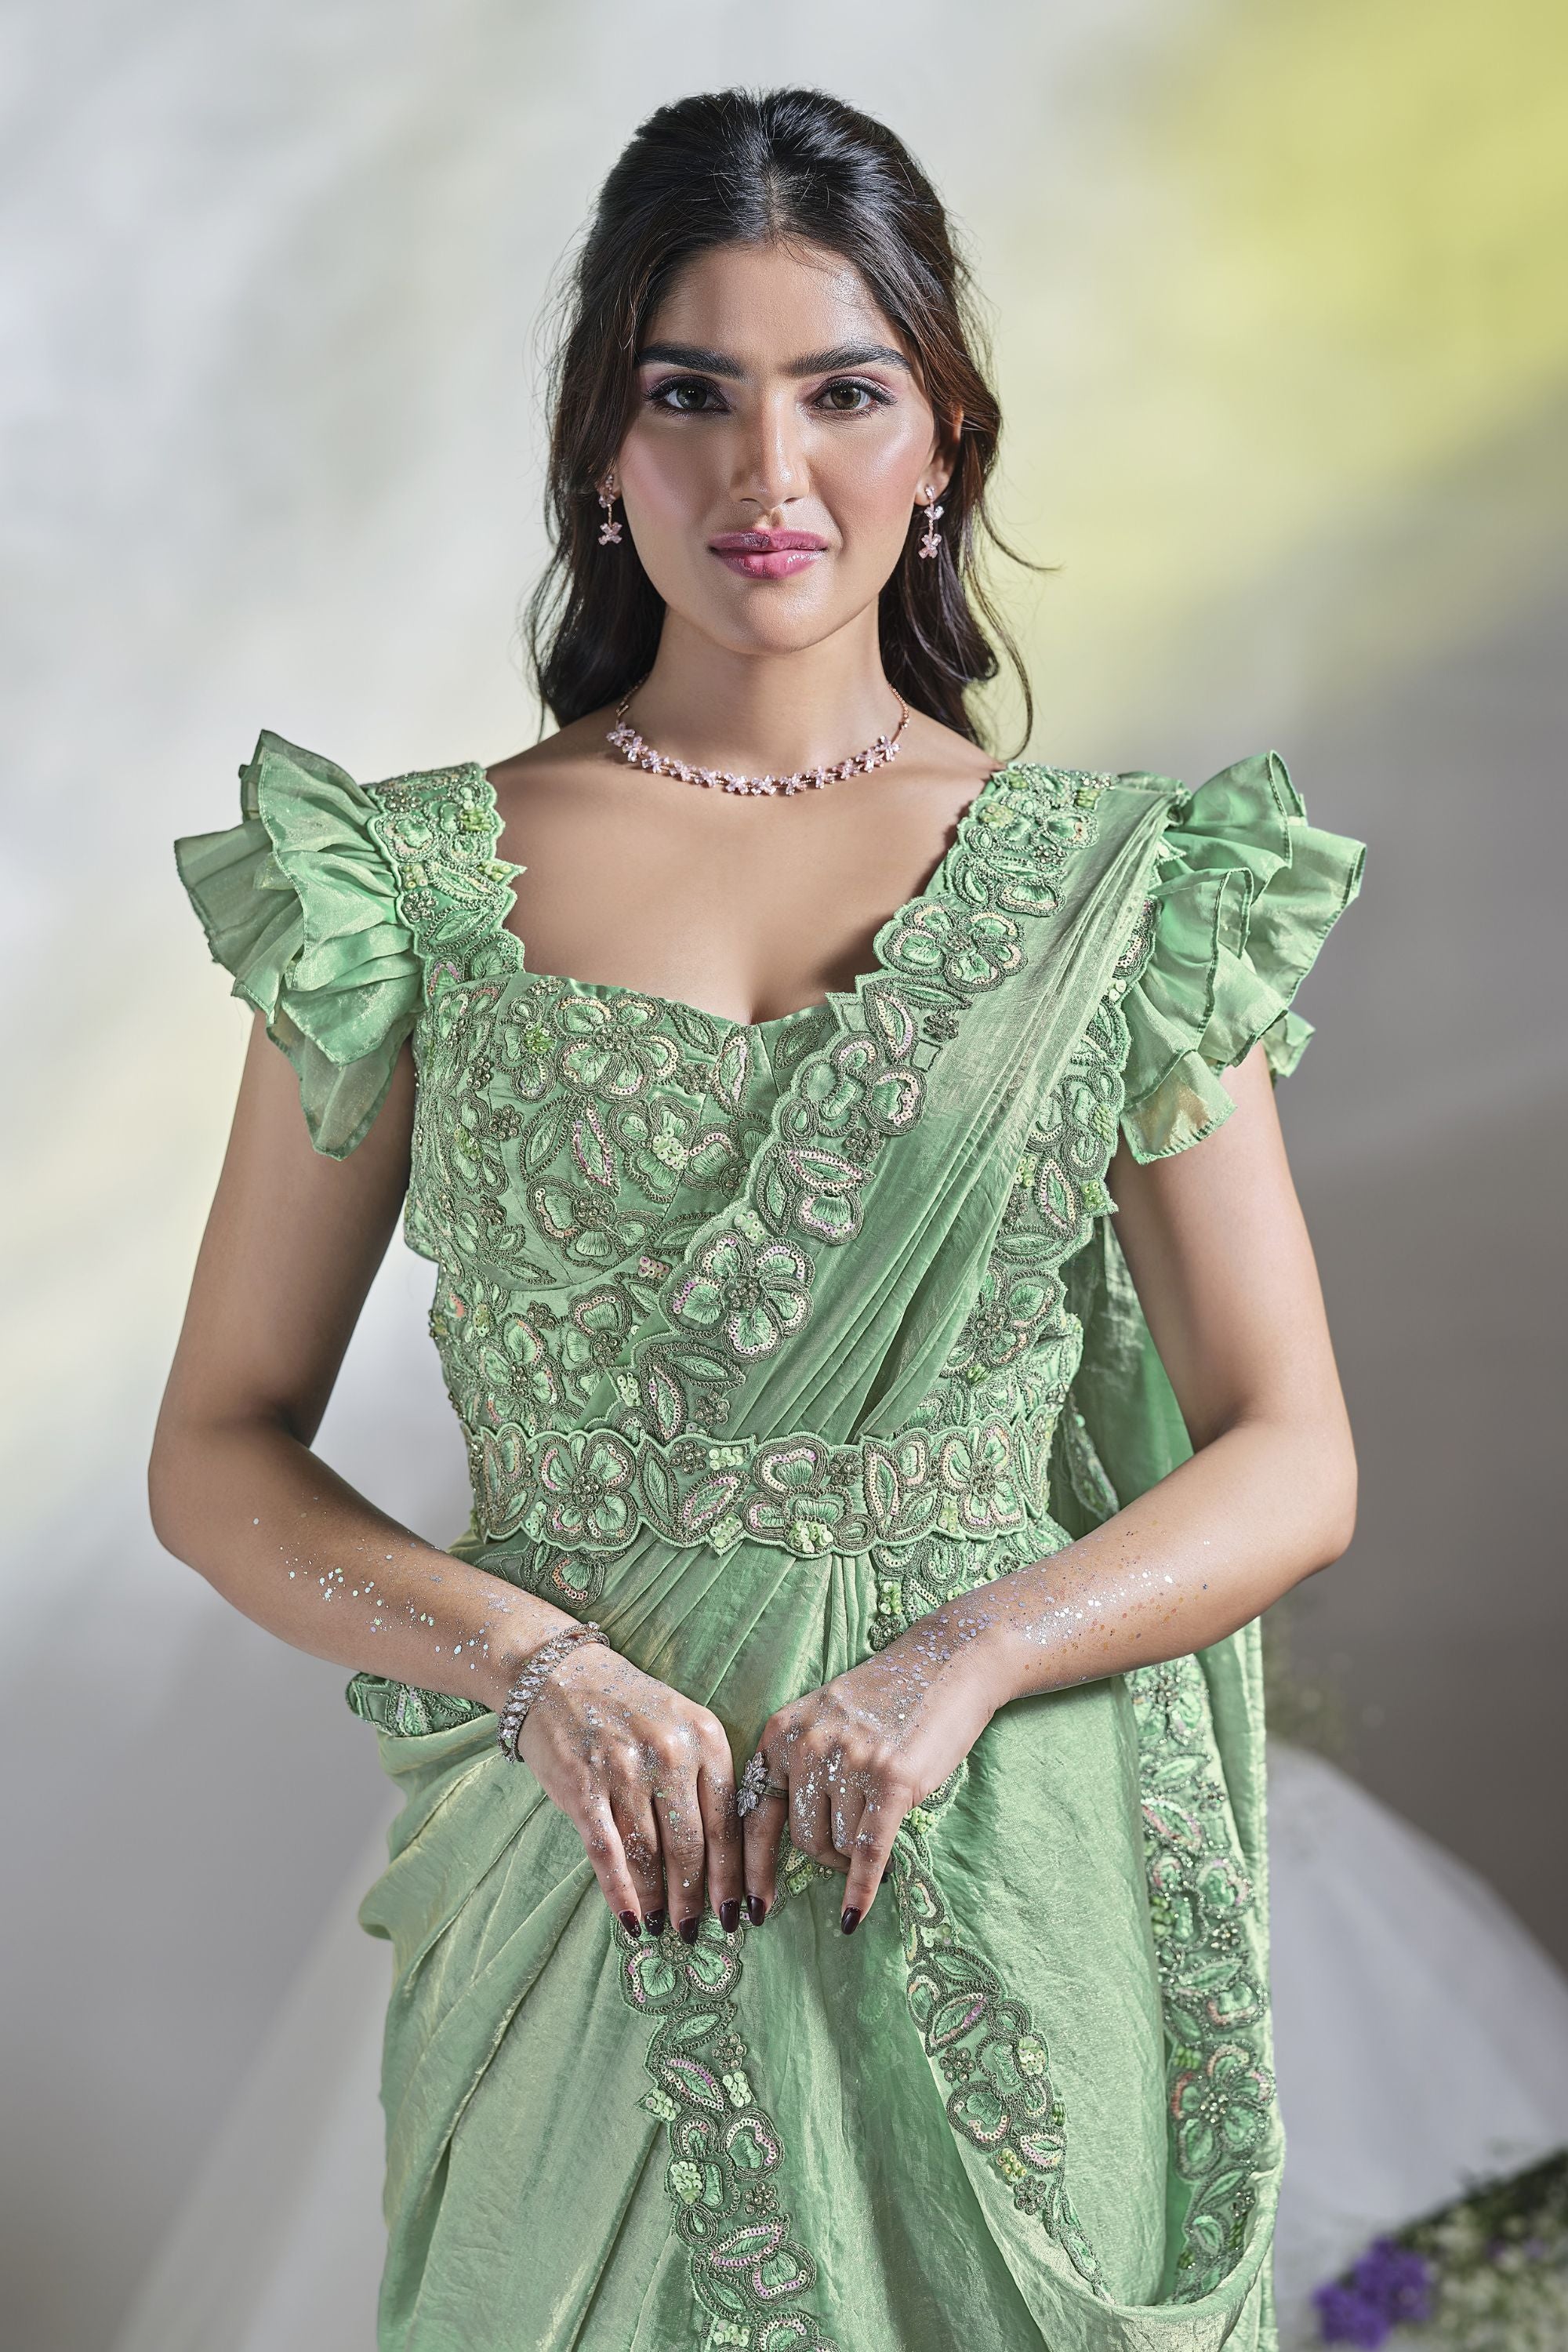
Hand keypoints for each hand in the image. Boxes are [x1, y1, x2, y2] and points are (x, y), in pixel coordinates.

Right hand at [516, 1642, 741, 1941]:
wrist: (560, 1674)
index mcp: (705, 1739)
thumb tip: (725, 1859)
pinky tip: (632, 1921)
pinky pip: (608, 1853)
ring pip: (651, 1855)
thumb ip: (705, 1780)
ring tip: (667, 1927)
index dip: (735, 1876)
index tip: (742, 1911)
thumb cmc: (630, 1708)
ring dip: (661, 1900)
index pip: (729, 1823)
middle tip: (700, 1930)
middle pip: (692, 1846)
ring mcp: (624, 1770)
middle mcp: (669, 1754)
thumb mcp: (683, 1726)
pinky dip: (621, 1893)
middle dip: (698, 1897)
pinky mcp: (582, 1786)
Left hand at [742, 1620, 1001, 1932]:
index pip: (751, 1814)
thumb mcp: (823, 1720)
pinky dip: (860, 1890)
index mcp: (781, 1732)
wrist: (945, 1665)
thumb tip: (781, 1844)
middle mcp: (808, 1746)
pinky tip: (854, 1919)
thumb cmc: (884, 1700)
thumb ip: (797, 1768)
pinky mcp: (892, 1781)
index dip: (747, 1868)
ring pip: (838, 1844)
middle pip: (801, 1838)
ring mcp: (850, 1762)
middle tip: (848, 1854)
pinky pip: (867, 1852)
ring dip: (854, 1855)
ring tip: (877, 1830)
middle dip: (825, 1857)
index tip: (745, 1908)